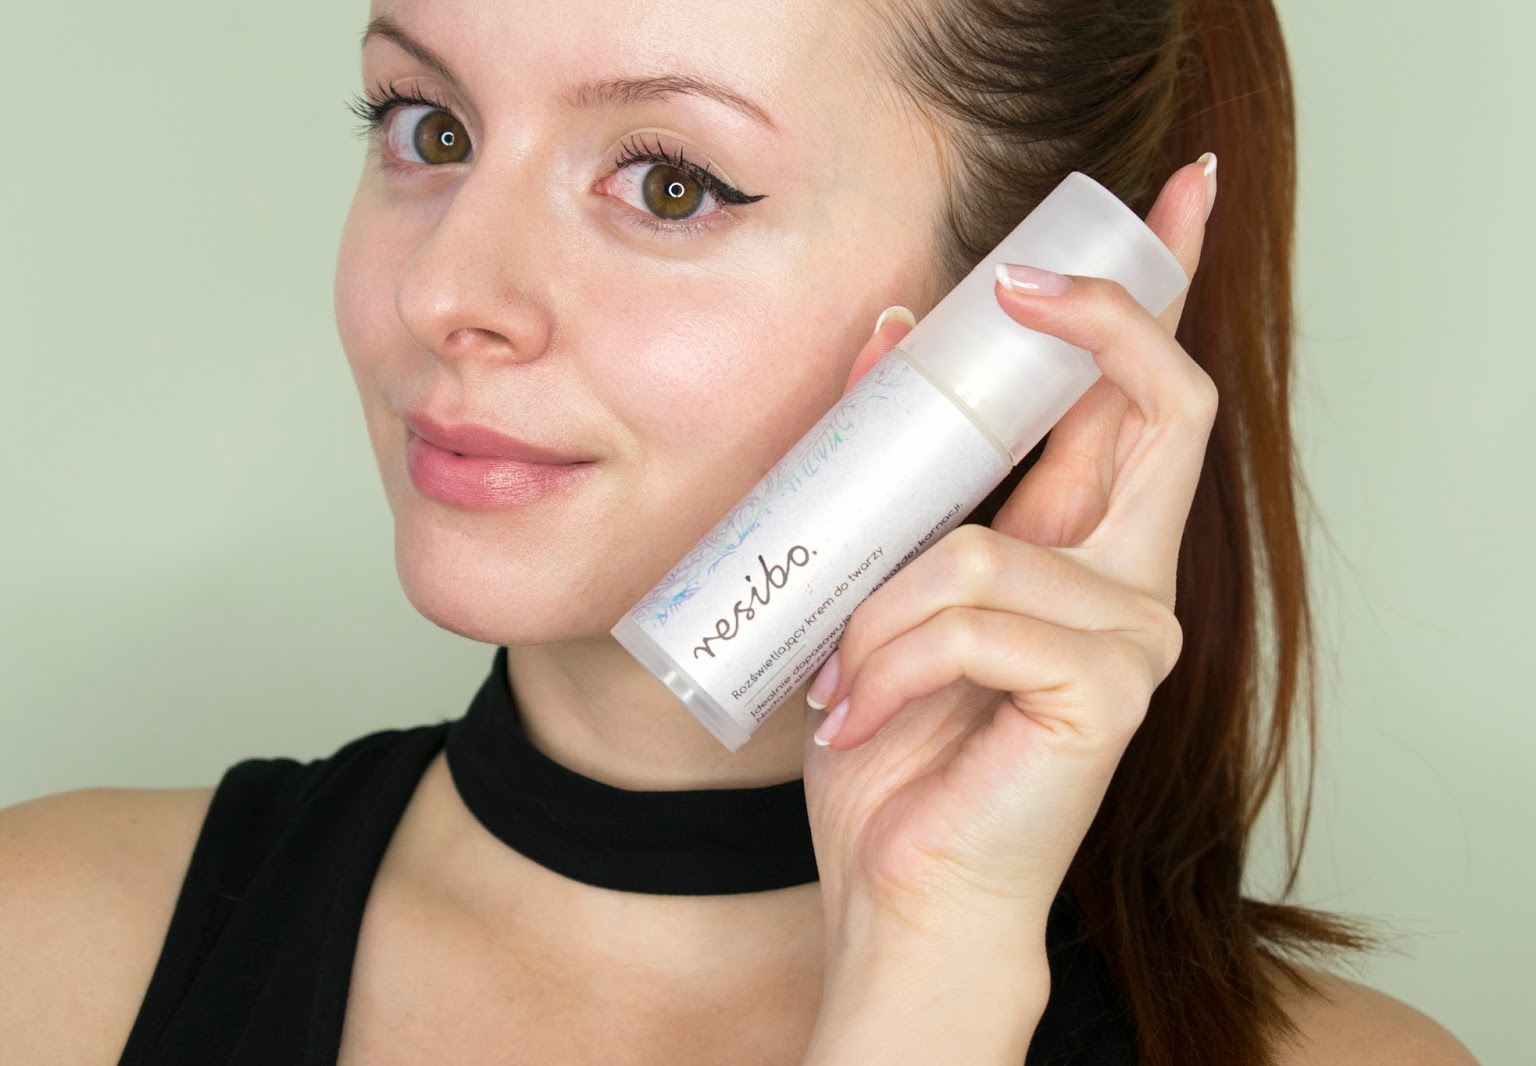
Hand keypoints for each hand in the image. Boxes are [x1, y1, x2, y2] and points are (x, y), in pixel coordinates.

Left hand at [801, 157, 1219, 961]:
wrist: (901, 893)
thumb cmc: (895, 748)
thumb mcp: (876, 586)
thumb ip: (896, 470)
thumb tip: (893, 331)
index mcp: (1085, 550)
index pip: (1146, 401)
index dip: (1145, 300)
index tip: (1106, 225)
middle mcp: (1131, 584)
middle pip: (1162, 411)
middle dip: (1100, 325)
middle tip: (1019, 283)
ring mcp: (1131, 640)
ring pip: (982, 547)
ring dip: (880, 609)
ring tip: (845, 680)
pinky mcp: (1105, 694)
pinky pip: (967, 618)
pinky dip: (889, 659)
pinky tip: (861, 715)